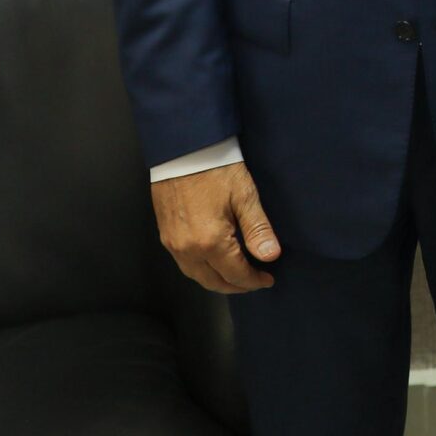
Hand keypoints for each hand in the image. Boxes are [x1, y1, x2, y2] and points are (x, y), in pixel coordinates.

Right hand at [151, 161, 280, 292]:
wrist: (183, 149)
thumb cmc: (215, 168)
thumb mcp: (244, 196)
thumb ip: (258, 229)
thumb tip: (270, 256)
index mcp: (210, 242)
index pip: (235, 274)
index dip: (254, 280)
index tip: (268, 278)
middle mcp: (187, 249)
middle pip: (213, 282)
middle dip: (236, 286)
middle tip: (254, 281)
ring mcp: (172, 243)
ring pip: (196, 276)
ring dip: (217, 280)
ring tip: (237, 275)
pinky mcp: (165, 235)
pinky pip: (184, 264)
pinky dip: (201, 270)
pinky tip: (214, 262)